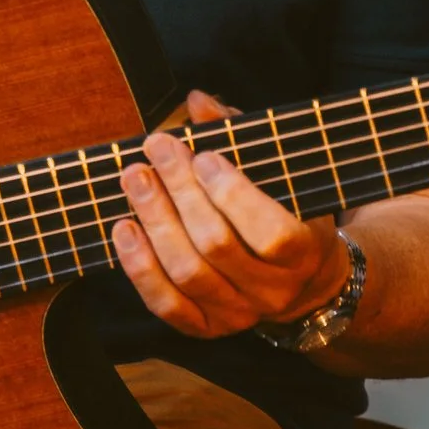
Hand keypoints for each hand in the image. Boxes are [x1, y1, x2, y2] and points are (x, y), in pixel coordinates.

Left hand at [113, 90, 351, 338]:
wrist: (302, 281)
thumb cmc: (288, 212)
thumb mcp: (280, 173)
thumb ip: (241, 136)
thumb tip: (197, 101)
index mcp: (305, 252)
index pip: (271, 233)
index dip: (232, 194)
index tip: (203, 155)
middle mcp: (273, 291)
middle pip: (217, 246)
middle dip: (181, 192)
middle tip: (157, 148)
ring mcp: (239, 314)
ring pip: (188, 273)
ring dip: (155, 221)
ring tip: (135, 178)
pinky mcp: (206, 327)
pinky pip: (167, 305)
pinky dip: (140, 268)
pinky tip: (124, 227)